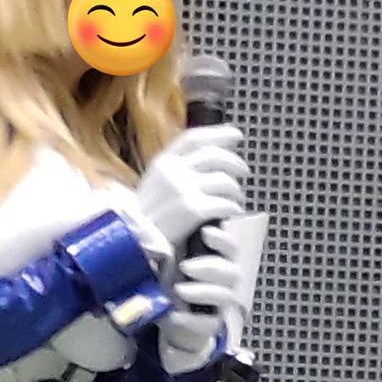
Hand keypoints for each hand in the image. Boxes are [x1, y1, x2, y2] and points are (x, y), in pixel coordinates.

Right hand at [137, 124, 250, 249]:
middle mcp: (173, 171)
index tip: (236, 136)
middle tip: (244, 172)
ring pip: (224, 180)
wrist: (136, 247)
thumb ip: (176, 171)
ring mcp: (183, 190)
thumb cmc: (148, 221)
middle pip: (214, 156)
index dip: (219, 134)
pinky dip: (233, 207)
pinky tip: (233, 213)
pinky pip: (224, 203)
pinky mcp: (193, 210)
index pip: (194, 139)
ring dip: (236, 190)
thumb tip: (208, 159)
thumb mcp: (155, 187)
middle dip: (235, 162)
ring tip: (237, 199)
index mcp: (162, 163)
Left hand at [159, 239, 246, 373]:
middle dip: (210, 266)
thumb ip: (175, 234)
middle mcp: (223, 279)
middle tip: (185, 266)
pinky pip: (208, 324)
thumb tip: (168, 207)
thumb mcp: (170, 252)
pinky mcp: (210, 324)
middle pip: (232, 270)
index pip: (229, 246)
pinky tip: (173, 315)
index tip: (205, 232)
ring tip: (179, 290)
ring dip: (202, 291)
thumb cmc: (170, 276)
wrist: (168, 312)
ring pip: (225, 295)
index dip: (222, 239)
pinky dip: (190, 320)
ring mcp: (218, 303)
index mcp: (217, 258)